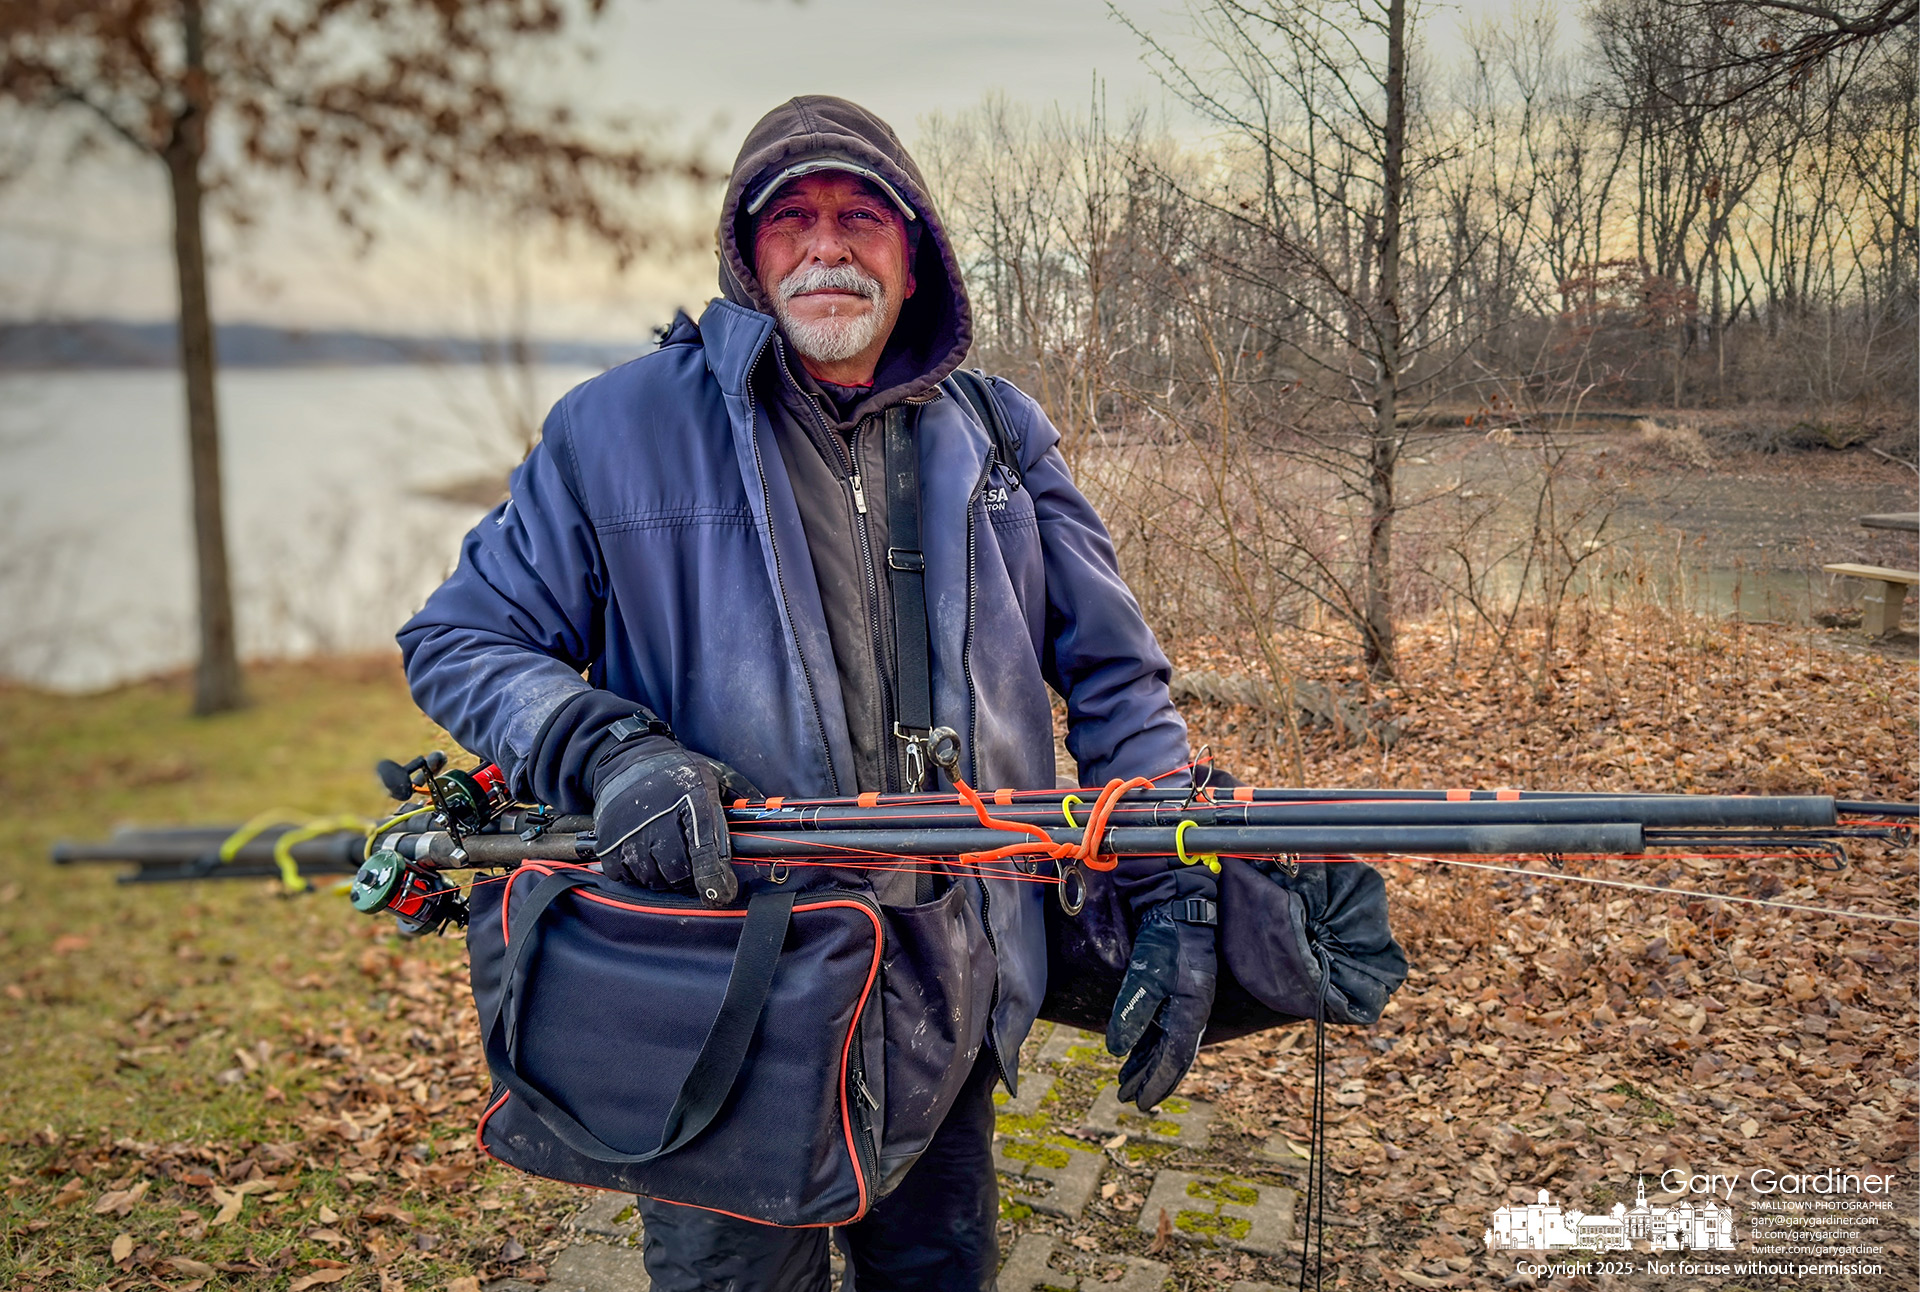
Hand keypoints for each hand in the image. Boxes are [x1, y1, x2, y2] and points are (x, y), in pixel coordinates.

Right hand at [590, 736, 756, 905]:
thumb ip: (742, 798)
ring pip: (653, 878)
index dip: (715, 876)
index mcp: (693, 800)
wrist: (626, 758)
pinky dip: (638, 873)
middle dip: (689, 876)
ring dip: (664, 876)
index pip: (706, 848)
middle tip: (691, 862)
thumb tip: (772, 818)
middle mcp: (661, 818)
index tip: (723, 893)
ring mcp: (631, 831)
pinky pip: (626, 876)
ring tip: (667, 854)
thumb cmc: (677, 770)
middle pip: (679, 872)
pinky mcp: (609, 842)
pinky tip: (645, 854)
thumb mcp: (715, 774)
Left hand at [1105, 902, 1216, 1110]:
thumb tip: (1115, 1049)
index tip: (1141, 1103)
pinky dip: (1146, 1045)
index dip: (1158, 1083)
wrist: (1180, 909)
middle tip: (1127, 1098)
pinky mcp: (1176, 994)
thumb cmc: (1166, 941)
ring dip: (1145, 1064)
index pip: (1175, 1059)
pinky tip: (1131, 1053)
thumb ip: (1131, 1012)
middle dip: (1149, 1079)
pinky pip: (1162, 1029)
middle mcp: (1191, 1013)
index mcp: (1191, 1012)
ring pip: (1165, 1045)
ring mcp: (1184, 1003)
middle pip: (1171, 1057)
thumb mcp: (1146, 976)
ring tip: (1125, 1082)